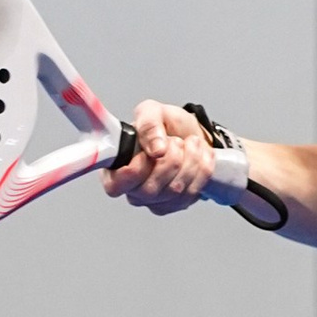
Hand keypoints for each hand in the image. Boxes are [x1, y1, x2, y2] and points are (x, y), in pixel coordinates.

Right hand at [103, 99, 214, 214]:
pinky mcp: (177, 204)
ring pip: (174, 191)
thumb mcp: (153, 112)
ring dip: (189, 161)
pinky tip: (198, 155)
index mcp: (116, 168)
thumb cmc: (166, 126)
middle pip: (149, 190)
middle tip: (174, 141)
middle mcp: (133, 189)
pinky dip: (201, 169)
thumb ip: (148, 124)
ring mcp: (156, 200)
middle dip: (170, 159)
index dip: (135, 170)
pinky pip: (192, 192)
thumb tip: (156, 148)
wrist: (191, 134)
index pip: (115, 185)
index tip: (150, 152)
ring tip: (189, 144)